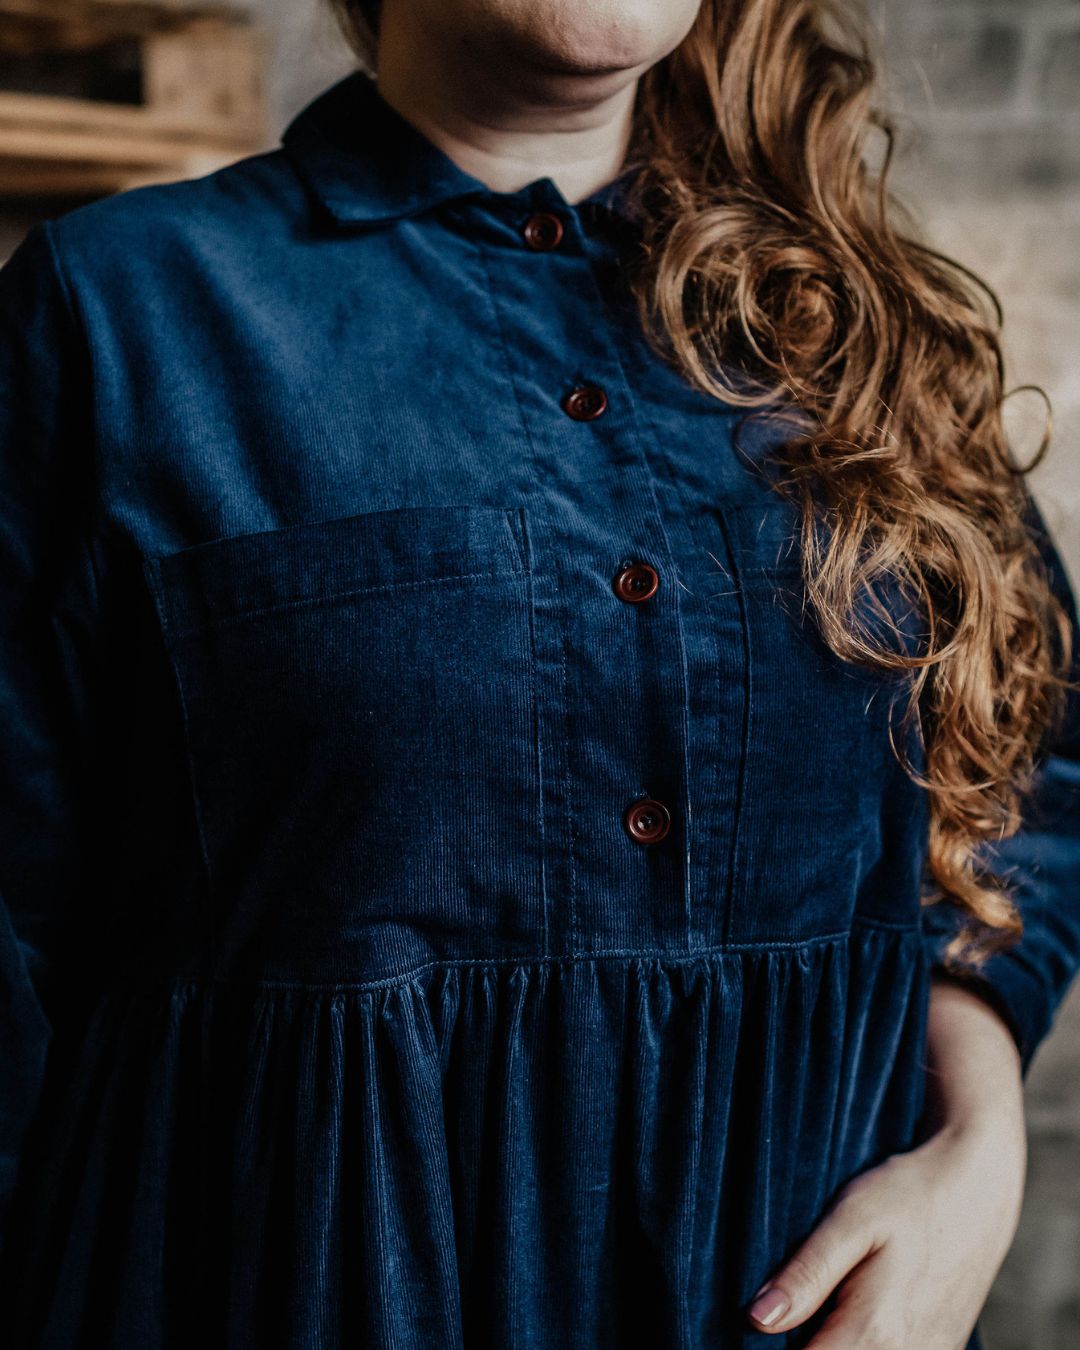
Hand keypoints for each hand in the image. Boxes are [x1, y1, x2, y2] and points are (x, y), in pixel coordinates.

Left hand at [745, 975, 1027, 1347]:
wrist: (980, 1186)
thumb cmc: (910, 1193)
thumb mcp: (852, 1219)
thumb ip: (807, 1275)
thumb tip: (757, 1320)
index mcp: (875, 1332)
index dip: (768, 1349)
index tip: (750, 1324)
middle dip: (801, 1341)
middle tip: (782, 1301)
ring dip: (830, 1339)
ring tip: (817, 1300)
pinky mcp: (940, 1349)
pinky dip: (861, 1340)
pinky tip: (846, 1306)